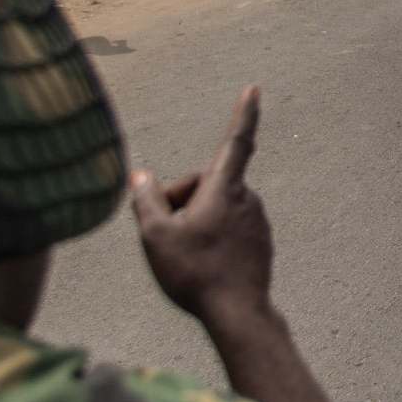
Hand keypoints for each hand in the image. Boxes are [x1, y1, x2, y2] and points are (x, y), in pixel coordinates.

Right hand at [130, 87, 271, 320]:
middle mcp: (247, 198)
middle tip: (164, 233)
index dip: (243, 113)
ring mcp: (257, 221)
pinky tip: (201, 265)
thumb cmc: (194, 271)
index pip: (235, 140)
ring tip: (184, 254)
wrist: (237, 313)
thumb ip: (146, 200)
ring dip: (195, 220)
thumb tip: (140, 175)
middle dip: (181, 199)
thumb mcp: (155, 235)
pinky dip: (211, 238)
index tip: (253, 88)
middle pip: (205, 184)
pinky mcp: (260, 242)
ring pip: (215, 208)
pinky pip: (227, 228)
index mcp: (225, 188)